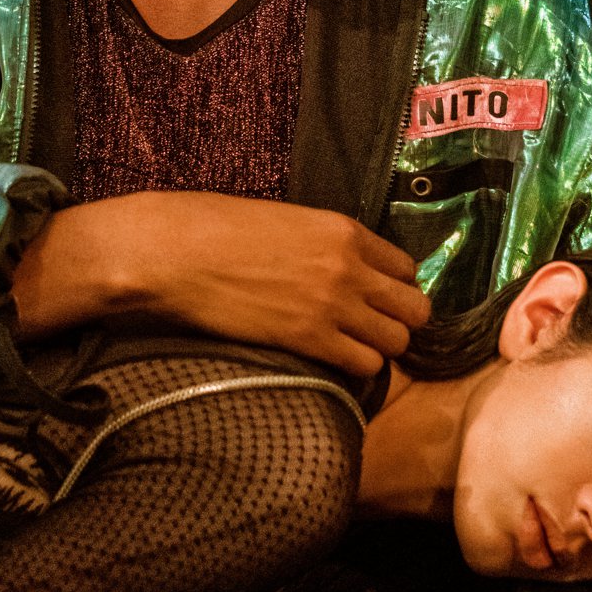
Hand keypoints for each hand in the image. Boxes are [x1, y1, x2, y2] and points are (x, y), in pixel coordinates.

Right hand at [13, 191, 430, 377]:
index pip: (406, 267)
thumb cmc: (216, 229)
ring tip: (350, 348)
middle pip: (415, 309)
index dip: (395, 288)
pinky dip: (355, 369)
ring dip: (378, 348)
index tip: (377, 299)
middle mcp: (350, 267)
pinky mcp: (310, 339)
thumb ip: (322, 243)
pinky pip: (364, 365)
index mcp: (344, 230)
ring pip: (397, 341)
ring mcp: (334, 304)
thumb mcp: (285, 221)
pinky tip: (331, 362)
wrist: (176, 253)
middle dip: (399, 321)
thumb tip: (335, 265)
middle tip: (371, 329)